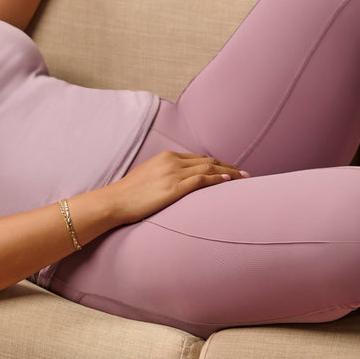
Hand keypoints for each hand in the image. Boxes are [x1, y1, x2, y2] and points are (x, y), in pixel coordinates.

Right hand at [106, 151, 247, 224]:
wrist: (114, 201)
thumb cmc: (128, 193)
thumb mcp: (147, 177)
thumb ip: (163, 175)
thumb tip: (174, 184)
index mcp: (166, 157)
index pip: (198, 158)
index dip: (217, 163)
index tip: (229, 169)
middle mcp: (172, 161)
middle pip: (208, 161)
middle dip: (229, 167)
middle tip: (245, 174)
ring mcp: (173, 174)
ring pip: (209, 169)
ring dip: (229, 173)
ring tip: (244, 178)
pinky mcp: (174, 188)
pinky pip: (201, 180)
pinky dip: (216, 179)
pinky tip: (228, 181)